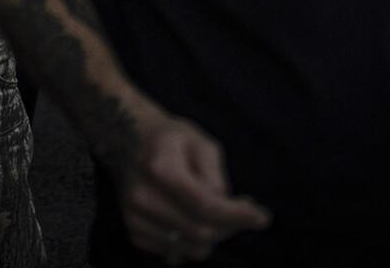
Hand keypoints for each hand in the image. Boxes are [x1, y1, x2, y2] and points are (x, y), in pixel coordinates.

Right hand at [115, 113, 270, 262]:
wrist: (126, 140)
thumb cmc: (170, 139)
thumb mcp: (200, 141)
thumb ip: (215, 176)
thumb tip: (225, 209)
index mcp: (161, 168)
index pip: (205, 206)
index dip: (237, 216)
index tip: (263, 218)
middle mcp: (143, 197)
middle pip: (201, 231)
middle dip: (230, 225)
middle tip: (241, 209)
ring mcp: (135, 217)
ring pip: (192, 247)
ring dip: (213, 234)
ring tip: (215, 210)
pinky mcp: (133, 231)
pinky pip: (178, 251)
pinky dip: (193, 239)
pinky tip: (194, 216)